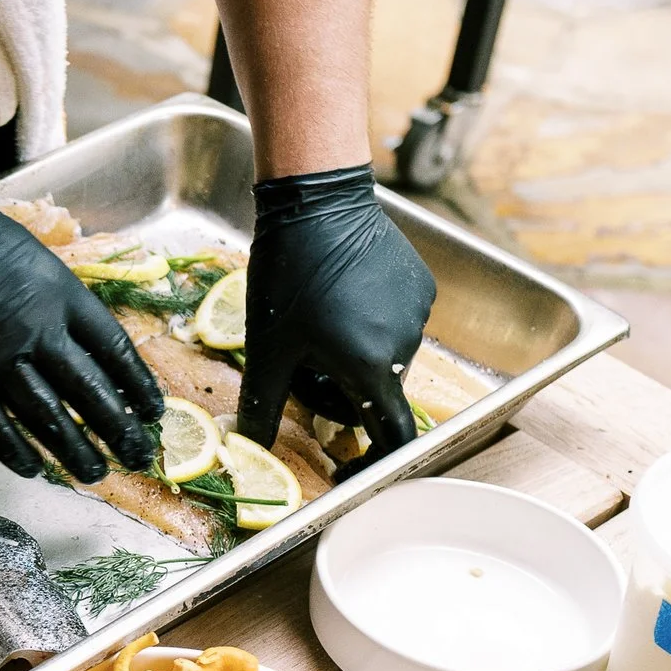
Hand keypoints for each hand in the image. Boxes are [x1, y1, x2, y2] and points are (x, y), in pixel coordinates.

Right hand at [0, 165, 162, 481]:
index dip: (137, 386)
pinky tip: (34, 468)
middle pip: (91, 393)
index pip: (114, 350)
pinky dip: (16, 452)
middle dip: (119, 430)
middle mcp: (36, 331)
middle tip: (137, 456)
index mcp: (60, 294)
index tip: (151, 410)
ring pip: (48, 419)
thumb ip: (54, 295)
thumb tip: (76, 335)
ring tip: (94, 473)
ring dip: (76, 451)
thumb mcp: (29, 252)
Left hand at [239, 165, 436, 472]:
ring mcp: (418, 312)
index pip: (391, 437)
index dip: (372, 464)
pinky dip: (371, 326)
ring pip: (387, 358)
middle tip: (305, 368)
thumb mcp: (267, 346)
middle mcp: (405, 344)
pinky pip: (397, 323)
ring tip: (320, 324)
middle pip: (380, 394)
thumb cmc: (287, 275)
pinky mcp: (422, 285)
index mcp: (369, 366)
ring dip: (357, 358)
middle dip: (344, 394)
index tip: (347, 469)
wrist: (318, 201)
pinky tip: (342, 298)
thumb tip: (248, 450)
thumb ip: (262, 405)